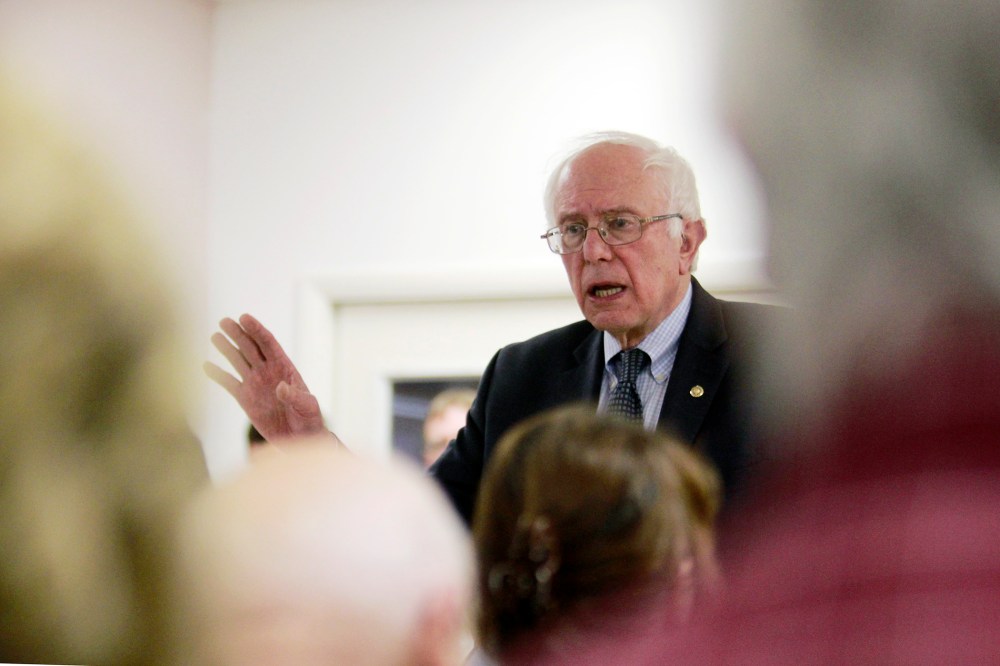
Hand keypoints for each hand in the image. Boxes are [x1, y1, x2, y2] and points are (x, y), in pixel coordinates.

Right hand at [205, 314, 327, 440]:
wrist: (299, 438)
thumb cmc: (308, 419)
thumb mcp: (307, 406)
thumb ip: (295, 396)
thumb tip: (281, 387)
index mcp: (284, 367)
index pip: (268, 343)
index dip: (256, 330)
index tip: (244, 317)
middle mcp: (267, 371)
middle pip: (250, 347)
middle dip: (238, 333)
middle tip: (224, 321)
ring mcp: (255, 383)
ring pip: (238, 360)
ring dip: (226, 348)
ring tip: (214, 336)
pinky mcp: (245, 398)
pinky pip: (229, 383)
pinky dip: (218, 375)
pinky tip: (206, 366)